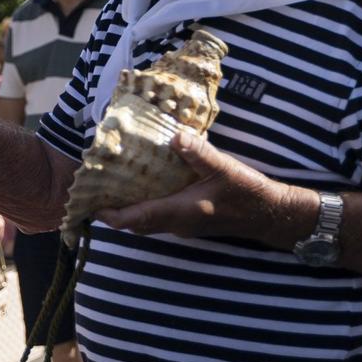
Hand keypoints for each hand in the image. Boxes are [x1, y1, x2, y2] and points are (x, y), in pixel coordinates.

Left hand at [95, 130, 313, 245]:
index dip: (111, 215)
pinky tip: (146, 186)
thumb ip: (199, 154)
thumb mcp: (225, 169)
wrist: (271, 214)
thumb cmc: (248, 193)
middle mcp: (178, 224)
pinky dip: (146, 206)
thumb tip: (174, 136)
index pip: (136, 219)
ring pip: (147, 223)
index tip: (90, 205)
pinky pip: (160, 218)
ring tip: (113, 188)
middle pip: (136, 224)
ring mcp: (184, 225)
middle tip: (95, 193)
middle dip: (114, 212)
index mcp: (180, 213)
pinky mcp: (191, 221)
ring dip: (130, 210)